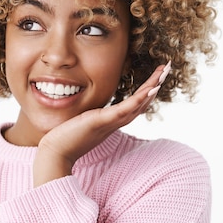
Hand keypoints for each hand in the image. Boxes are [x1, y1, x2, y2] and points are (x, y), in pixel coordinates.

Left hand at [33, 62, 171, 186]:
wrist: (55, 154)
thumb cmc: (64, 139)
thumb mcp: (81, 121)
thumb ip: (89, 114)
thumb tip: (88, 107)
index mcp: (110, 121)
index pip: (133, 104)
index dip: (146, 90)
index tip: (156, 75)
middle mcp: (114, 123)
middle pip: (141, 103)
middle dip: (155, 85)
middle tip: (167, 68)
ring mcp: (109, 123)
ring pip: (137, 105)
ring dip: (152, 88)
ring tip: (164, 73)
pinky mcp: (101, 122)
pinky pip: (124, 110)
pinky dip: (139, 99)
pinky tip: (151, 89)